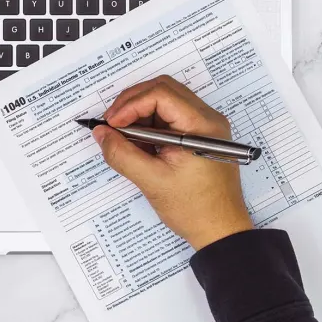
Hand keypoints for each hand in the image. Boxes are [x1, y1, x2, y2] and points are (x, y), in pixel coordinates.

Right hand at [93, 75, 252, 249]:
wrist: (220, 230)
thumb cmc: (196, 209)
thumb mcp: (151, 181)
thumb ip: (122, 154)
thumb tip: (101, 133)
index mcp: (201, 126)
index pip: (161, 94)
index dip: (130, 104)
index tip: (111, 123)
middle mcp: (207, 119)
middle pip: (163, 90)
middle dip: (132, 103)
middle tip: (112, 124)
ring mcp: (205, 126)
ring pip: (166, 102)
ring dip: (140, 113)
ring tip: (123, 136)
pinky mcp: (199, 136)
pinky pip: (171, 117)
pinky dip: (150, 124)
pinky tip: (139, 143)